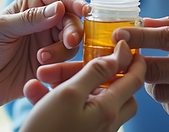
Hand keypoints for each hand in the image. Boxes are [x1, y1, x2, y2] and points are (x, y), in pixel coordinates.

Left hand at [0, 0, 87, 113]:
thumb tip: (59, 8)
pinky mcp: (50, 67)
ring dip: (61, 51)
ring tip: (40, 60)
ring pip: (72, 44)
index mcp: (31, 6)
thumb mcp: (2, 29)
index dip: (76, 2)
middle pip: (72, 21)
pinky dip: (62, 67)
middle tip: (68, 42)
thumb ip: (30, 19)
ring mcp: (48, 45)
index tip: (86, 11)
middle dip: (73, 31)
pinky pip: (67, 64)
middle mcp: (44, 23)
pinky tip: (45, 72)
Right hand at [21, 40, 144, 131]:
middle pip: (118, 93)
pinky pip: (73, 112)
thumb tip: (119, 55)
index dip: (134, 60)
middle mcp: (106, 123)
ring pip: (90, 100)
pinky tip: (34, 90)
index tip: (128, 44)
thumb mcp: (69, 93)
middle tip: (88, 62)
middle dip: (105, 75)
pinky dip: (56, 100)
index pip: (134, 80)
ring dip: (68, 84)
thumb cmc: (47, 131)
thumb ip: (95, 72)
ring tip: (42, 76)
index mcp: (108, 110)